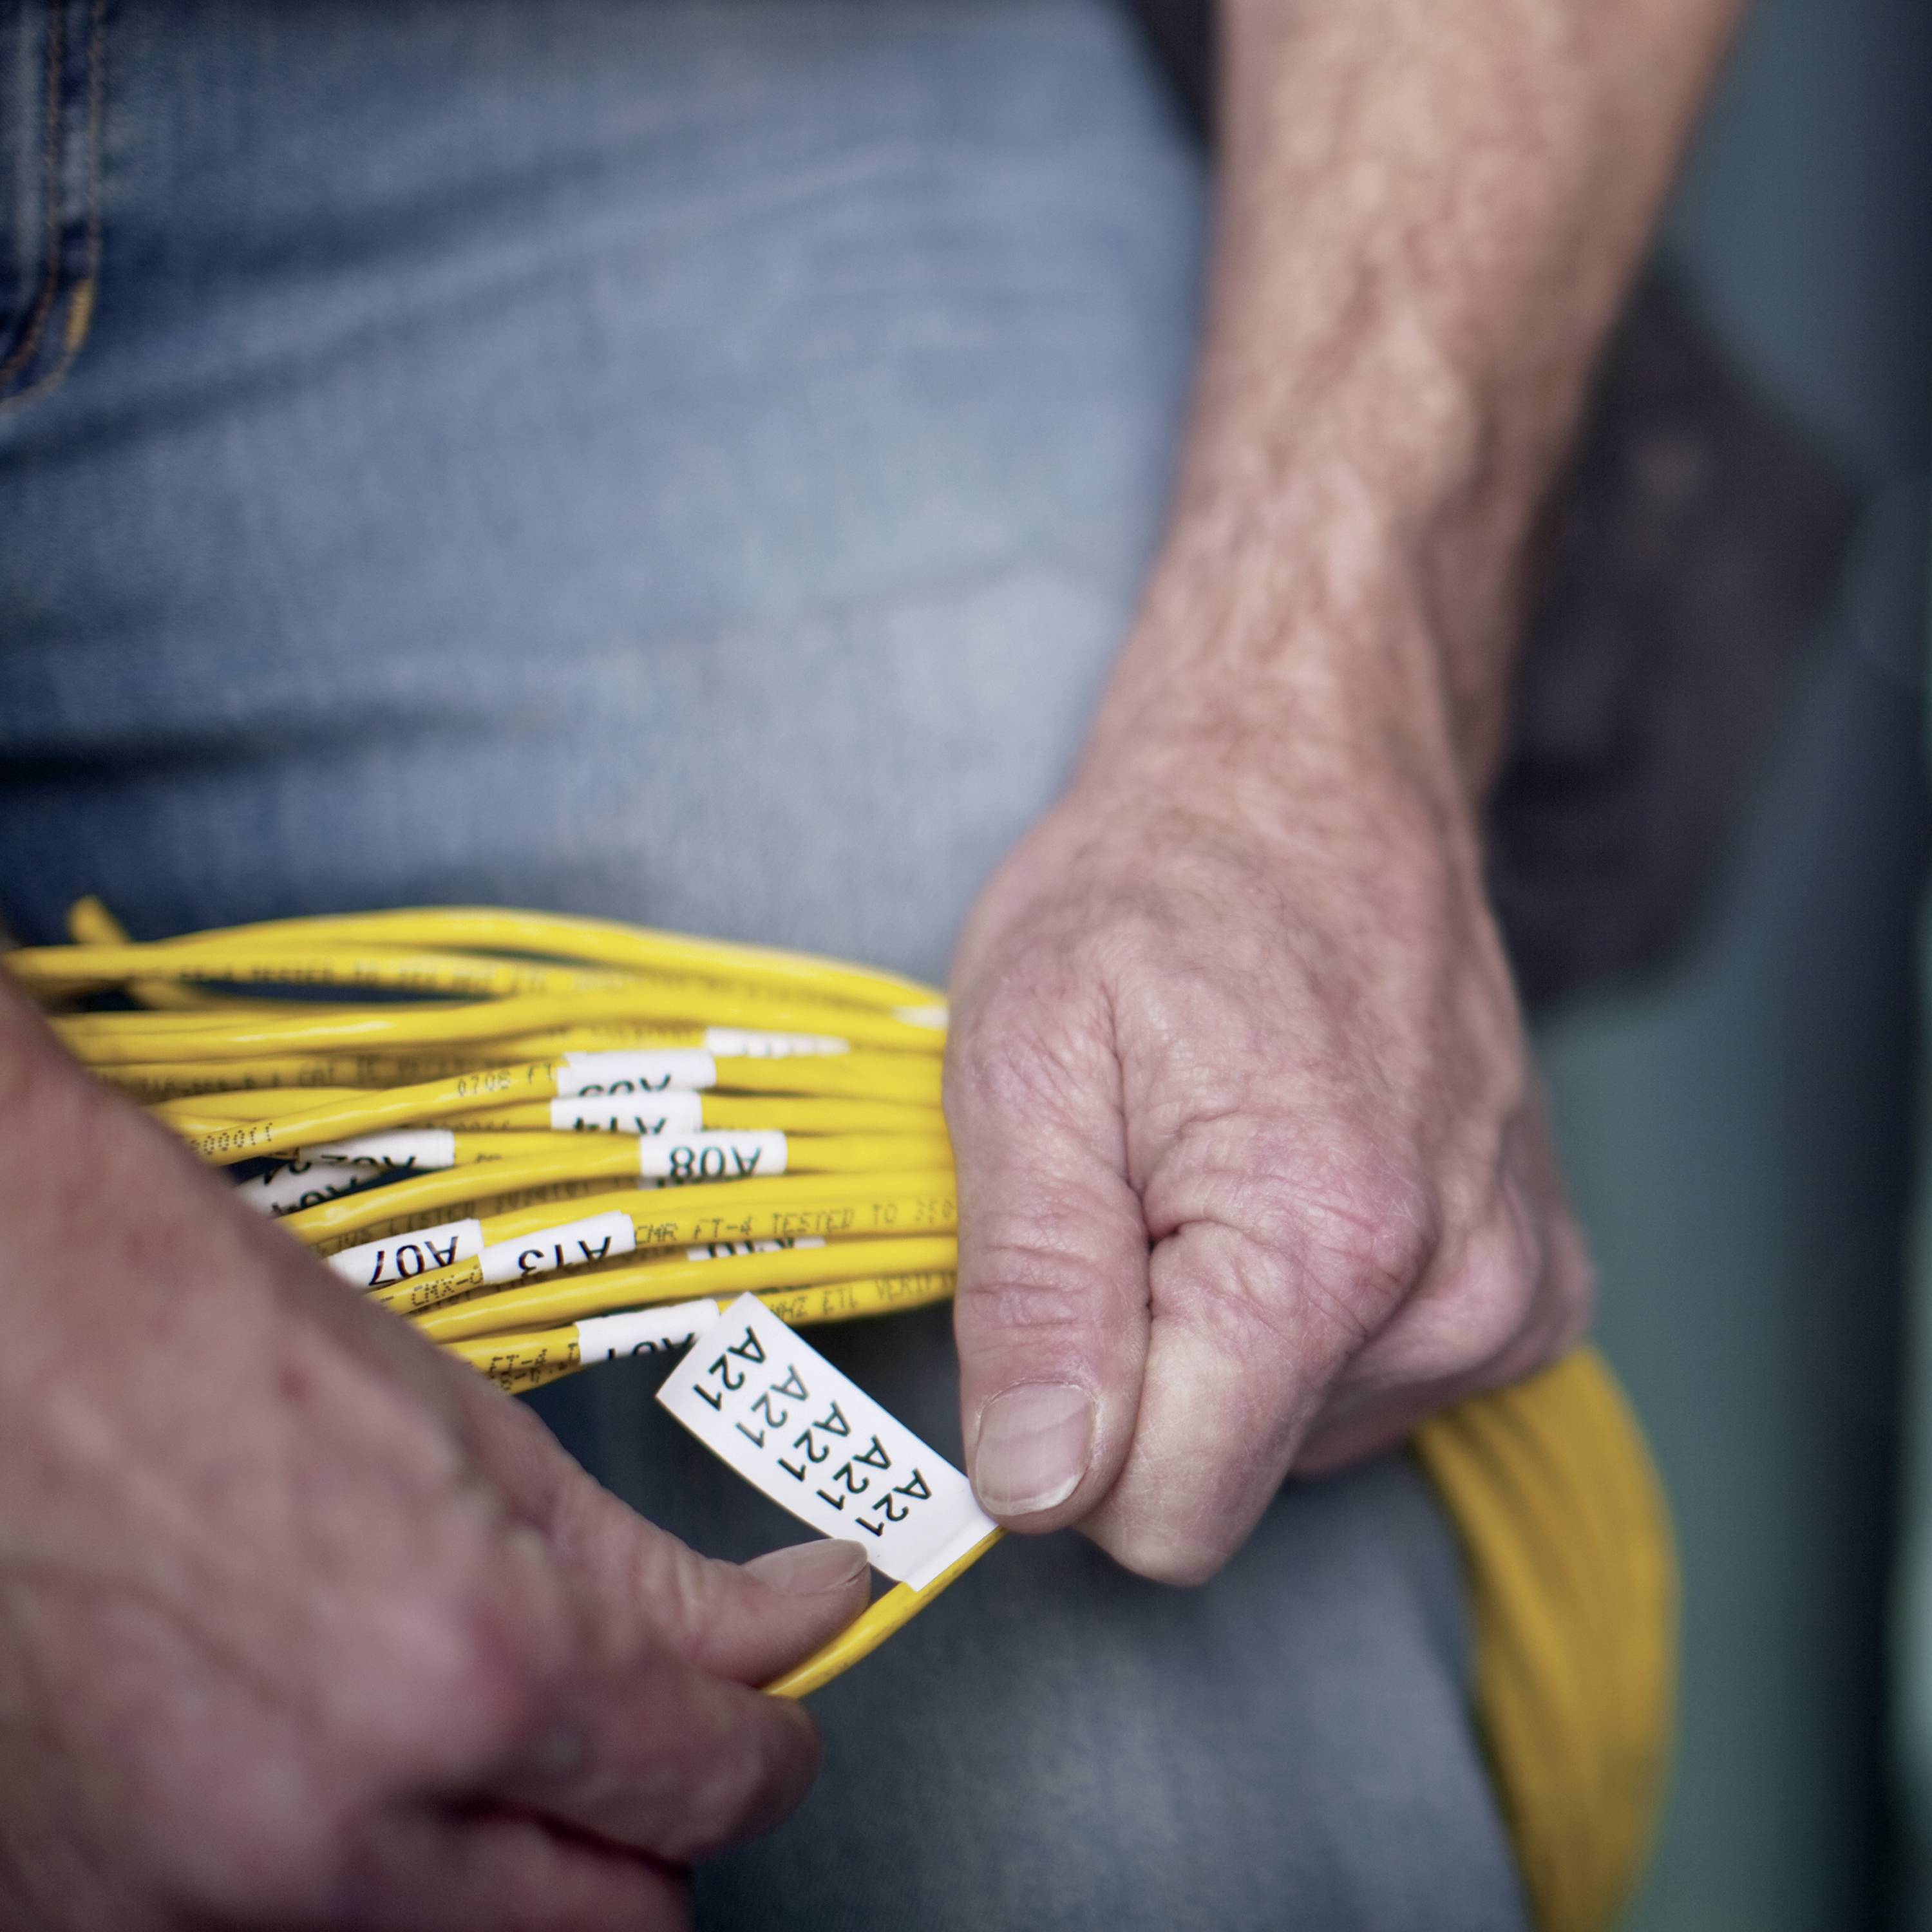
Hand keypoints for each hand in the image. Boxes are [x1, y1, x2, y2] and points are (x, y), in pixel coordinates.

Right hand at [0, 997, 867, 1931]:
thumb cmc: (188, 1332)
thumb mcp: (472, 1432)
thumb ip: (651, 1574)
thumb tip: (790, 1623)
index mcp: (454, 1673)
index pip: (701, 1790)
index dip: (768, 1742)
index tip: (780, 1709)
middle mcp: (323, 1834)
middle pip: (605, 1924)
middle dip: (648, 1824)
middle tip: (644, 1725)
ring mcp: (183, 1907)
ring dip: (505, 1864)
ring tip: (468, 1718)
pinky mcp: (79, 1920)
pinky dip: (355, 1875)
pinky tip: (339, 1752)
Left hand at [944, 724, 1590, 1584]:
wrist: (1305, 785)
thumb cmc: (1151, 898)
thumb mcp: (1027, 1063)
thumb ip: (1031, 1297)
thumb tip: (1032, 1493)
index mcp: (1322, 1251)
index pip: (1163, 1521)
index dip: (1067, 1440)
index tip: (1051, 1304)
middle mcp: (1458, 1297)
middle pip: (1230, 1483)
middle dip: (1145, 1377)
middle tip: (1130, 1200)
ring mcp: (1514, 1296)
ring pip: (1296, 1439)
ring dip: (1223, 1335)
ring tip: (1209, 1169)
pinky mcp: (1537, 1288)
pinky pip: (1371, 1389)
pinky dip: (1308, 1319)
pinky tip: (1295, 1181)